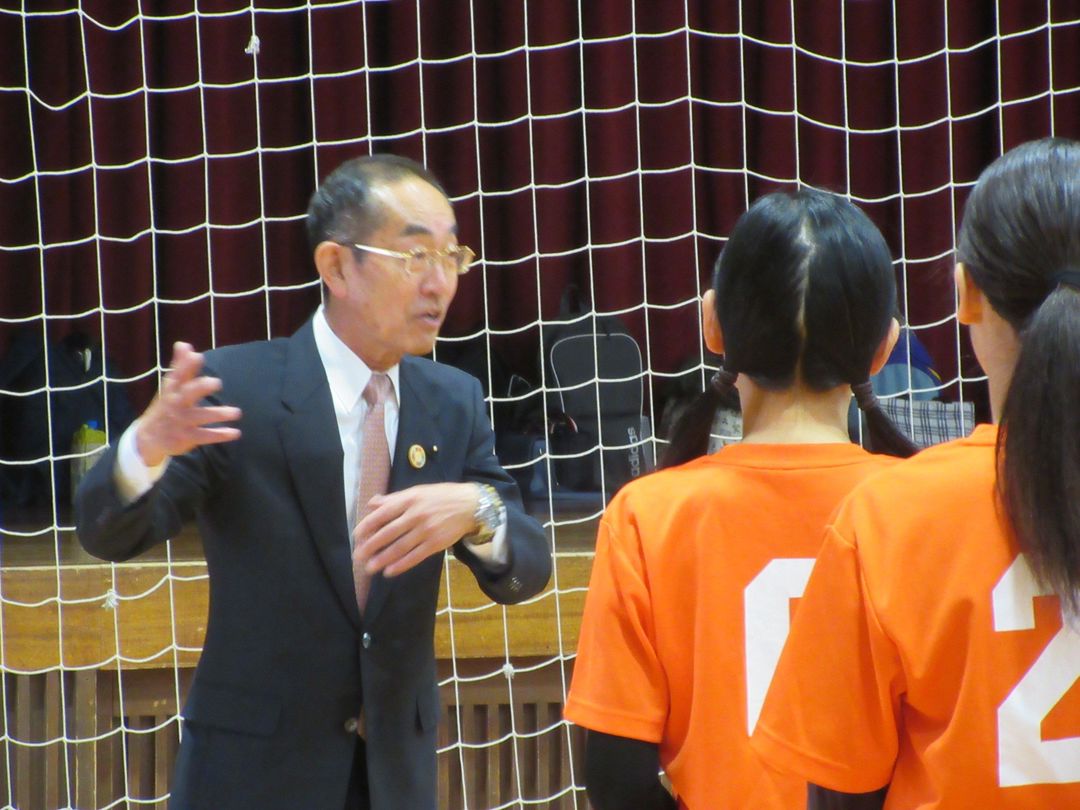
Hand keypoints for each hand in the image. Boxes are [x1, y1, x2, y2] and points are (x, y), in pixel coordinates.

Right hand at [135, 342, 242, 466]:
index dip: (186, 365)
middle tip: (217, 382)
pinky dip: (220, 434)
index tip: (197, 356)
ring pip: (200, 416)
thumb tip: (184, 343)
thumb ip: (181, 365)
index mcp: (172, 389)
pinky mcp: (186, 437)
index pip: (178, 375)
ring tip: (237, 412)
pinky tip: (236, 433)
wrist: (148, 437)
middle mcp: (175, 404)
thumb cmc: (166, 405)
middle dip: (200, 387)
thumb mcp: (171, 386)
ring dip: (218, 414)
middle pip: (187, 394)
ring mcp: (180, 421)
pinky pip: (205, 436)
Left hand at [352, 482, 478, 576]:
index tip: (356, 536)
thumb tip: (372, 503)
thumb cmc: (441, 496)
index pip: (383, 514)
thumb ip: (394, 498)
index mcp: (409, 499)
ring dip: (383, 559)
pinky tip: (389, 572)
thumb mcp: (417, 491)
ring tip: (370, 568)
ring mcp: (426, 530)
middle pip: (389, 533)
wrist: (470, 505)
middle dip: (371, 546)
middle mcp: (416, 515)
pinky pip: (415, 556)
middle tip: (358, 557)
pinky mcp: (436, 543)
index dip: (367, 525)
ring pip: (400, 547)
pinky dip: (401, 565)